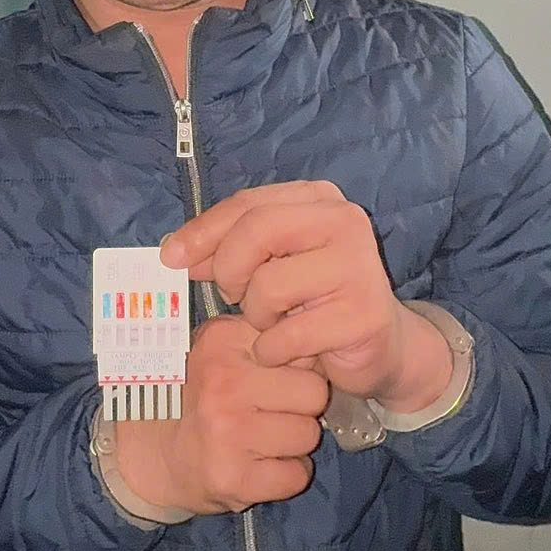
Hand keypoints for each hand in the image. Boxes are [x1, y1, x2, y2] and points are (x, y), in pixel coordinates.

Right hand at [113, 315, 329, 516]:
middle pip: (314, 393)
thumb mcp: (224, 351)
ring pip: (308, 436)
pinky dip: (285, 477)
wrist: (152, 453)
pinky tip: (259, 467)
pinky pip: (296, 476)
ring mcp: (227, 431)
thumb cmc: (201, 397)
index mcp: (222, 342)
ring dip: (294, 444)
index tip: (272, 380)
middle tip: (271, 415)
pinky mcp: (233, 477)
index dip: (296, 369)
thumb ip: (269, 343)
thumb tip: (322, 352)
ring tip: (262, 441)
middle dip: (302, 408)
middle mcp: (223, 382)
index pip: (300, 349)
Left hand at [161, 182, 453, 410]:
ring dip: (257, 316)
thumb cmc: (314, 301)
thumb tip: (174, 251)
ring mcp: (358, 266)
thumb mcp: (268, 265)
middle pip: (256, 232)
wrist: (379, 347)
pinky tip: (287, 351)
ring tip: (275, 322)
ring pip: (268, 286)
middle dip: (230, 270)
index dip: (204, 231)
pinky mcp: (363, 315)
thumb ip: (228, 250)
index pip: (248, 204)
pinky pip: (287, 335)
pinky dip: (273, 350)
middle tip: (234, 295)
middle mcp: (345, 222)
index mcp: (319, 200)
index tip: (171, 258)